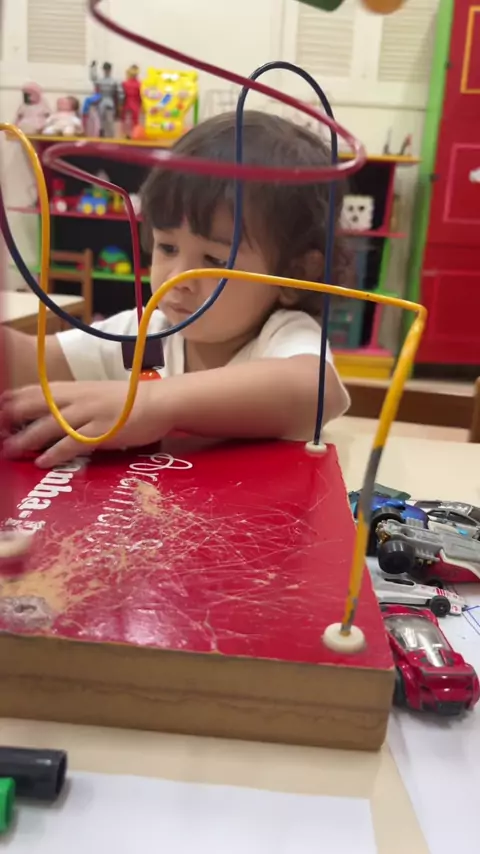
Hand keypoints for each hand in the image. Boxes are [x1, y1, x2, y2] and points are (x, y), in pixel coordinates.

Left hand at [1, 381, 171, 467]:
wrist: (158, 402)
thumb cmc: (124, 402)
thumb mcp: (91, 396)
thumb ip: (67, 405)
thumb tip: (42, 418)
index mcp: (70, 389)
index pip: (31, 391)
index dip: (9, 402)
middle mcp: (75, 398)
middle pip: (33, 405)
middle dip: (10, 419)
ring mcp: (88, 413)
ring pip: (48, 425)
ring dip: (25, 439)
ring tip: (8, 451)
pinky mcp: (102, 431)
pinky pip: (73, 443)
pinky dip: (55, 453)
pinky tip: (42, 462)